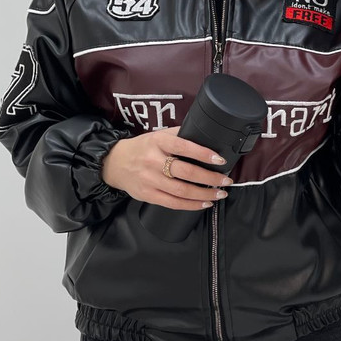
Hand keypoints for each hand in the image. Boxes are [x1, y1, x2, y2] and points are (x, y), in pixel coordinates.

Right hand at [101, 125, 233, 210]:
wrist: (115, 163)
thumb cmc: (142, 148)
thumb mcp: (157, 136)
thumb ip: (178, 135)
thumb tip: (204, 135)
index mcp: (158, 142)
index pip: (183, 146)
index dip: (203, 153)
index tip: (219, 159)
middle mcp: (153, 161)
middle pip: (186, 172)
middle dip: (210, 178)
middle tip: (225, 180)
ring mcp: (150, 180)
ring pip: (182, 191)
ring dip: (204, 193)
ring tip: (219, 193)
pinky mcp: (148, 195)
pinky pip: (173, 203)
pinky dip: (191, 205)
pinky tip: (204, 203)